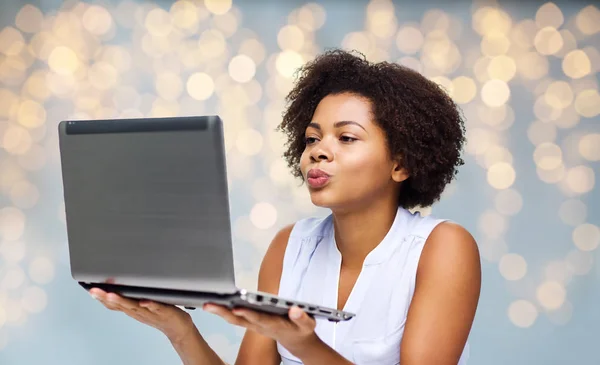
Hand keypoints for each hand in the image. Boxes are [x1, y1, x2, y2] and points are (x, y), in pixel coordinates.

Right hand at [89, 288, 195, 343]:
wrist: (178, 328)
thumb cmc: (160, 314)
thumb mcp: (142, 306)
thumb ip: (132, 298)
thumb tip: (121, 286)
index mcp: (133, 309)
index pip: (114, 304)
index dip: (102, 298)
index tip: (91, 289)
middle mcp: (139, 311)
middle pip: (120, 304)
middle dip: (105, 297)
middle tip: (94, 290)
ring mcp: (150, 312)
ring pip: (134, 306)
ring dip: (122, 301)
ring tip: (111, 294)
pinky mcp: (164, 311)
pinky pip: (156, 307)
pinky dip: (150, 304)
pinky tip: (143, 301)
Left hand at [204, 304, 318, 357]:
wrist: (298, 342)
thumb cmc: (302, 331)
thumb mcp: (308, 325)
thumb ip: (302, 318)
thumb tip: (294, 309)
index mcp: (274, 325)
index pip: (259, 319)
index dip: (248, 313)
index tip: (236, 307)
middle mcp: (261, 326)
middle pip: (240, 320)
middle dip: (224, 312)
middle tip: (209, 305)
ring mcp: (255, 326)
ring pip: (235, 319)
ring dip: (221, 312)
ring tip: (207, 303)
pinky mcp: (253, 323)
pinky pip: (236, 318)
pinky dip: (225, 312)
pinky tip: (215, 305)